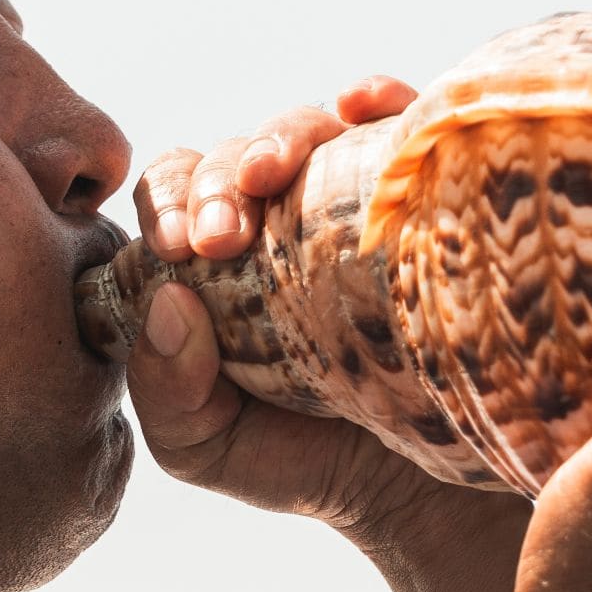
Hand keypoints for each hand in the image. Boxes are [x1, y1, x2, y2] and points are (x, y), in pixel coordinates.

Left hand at [122, 74, 467, 529]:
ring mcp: (353, 200)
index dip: (168, 205)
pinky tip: (366, 106)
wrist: (428, 491)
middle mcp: (278, 217)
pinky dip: (380, 100)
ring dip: (281, 138)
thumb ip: (164, 392)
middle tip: (220, 234)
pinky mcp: (423, 196)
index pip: (172, 194)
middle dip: (215, 181)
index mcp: (213, 260)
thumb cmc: (304, 461)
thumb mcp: (208, 447)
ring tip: (270, 176)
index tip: (181, 250)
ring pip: (306, 130)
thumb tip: (166, 301)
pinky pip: (401, 125)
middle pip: (232, 156)